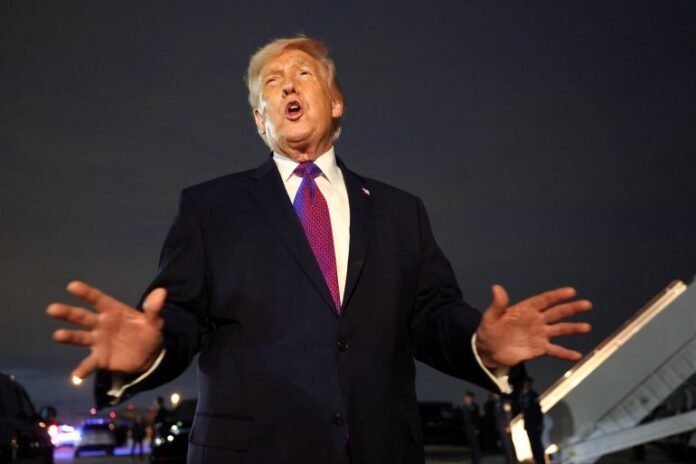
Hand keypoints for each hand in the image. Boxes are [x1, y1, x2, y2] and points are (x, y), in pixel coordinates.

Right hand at [46, 281, 165, 379]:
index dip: (86, 293)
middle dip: (68, 313)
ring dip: (69, 337)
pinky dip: (83, 369)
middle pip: (82, 317)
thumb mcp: (154, 321)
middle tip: (52, 309)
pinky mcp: (100, 358)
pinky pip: (89, 363)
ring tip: (58, 336)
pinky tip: (76, 375)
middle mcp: (101, 324)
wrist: (149, 355)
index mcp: (113, 311)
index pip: (98, 299)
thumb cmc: (147, 332)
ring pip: (80, 338)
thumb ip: (154, 308)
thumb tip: (161, 292)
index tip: (72, 286)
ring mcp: (98, 341)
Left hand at [475, 285, 591, 368]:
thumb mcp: (490, 317)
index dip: (557, 295)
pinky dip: (566, 353)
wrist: (489, 350)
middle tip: (587, 304)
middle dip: (571, 308)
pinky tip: (578, 355)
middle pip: (556, 313)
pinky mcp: (539, 349)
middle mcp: (536, 320)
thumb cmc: (489, 330)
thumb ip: (497, 304)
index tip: (571, 291)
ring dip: (573, 328)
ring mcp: (539, 334)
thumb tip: (496, 287)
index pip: (544, 300)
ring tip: (586, 327)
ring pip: (559, 330)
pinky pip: (555, 350)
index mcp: (525, 309)